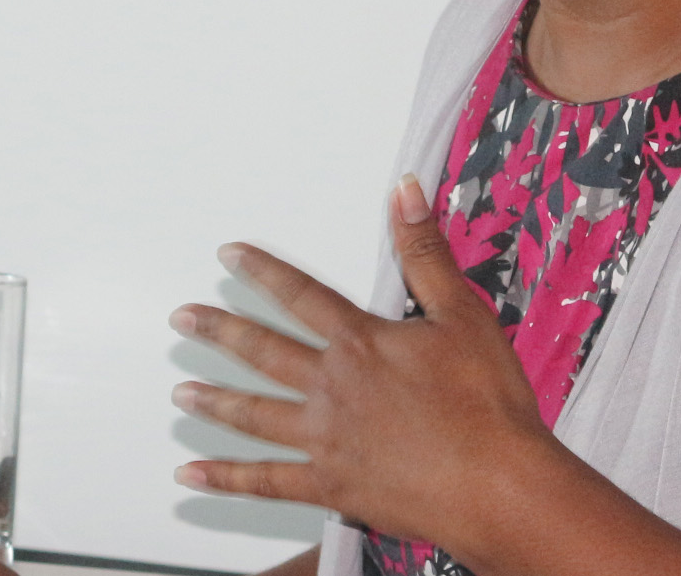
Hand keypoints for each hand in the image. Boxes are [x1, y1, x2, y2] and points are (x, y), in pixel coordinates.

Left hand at [169, 175, 559, 553]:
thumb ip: (426, 252)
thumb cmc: (487, 404)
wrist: (498, 482)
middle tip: (183, 320)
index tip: (229, 256)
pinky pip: (266, 482)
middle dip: (220, 331)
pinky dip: (226, 479)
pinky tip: (192, 475)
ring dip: (215, 401)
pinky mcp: (331, 486)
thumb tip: (404, 193)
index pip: (302, 295)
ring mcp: (326, 440)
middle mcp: (333, 388)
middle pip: (264, 352)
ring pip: (255, 415)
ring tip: (182, 392)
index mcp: (362, 343)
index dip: (263, 271)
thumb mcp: (463, 313)